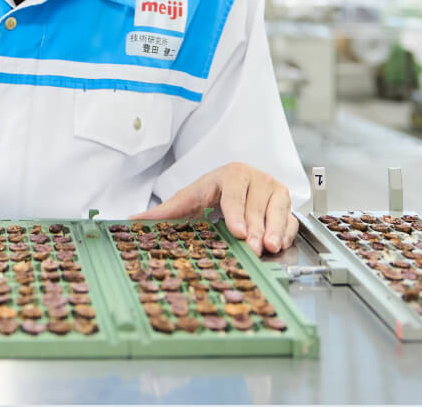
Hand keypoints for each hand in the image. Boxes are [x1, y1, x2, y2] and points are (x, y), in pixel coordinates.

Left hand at [128, 162, 297, 255]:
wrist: (233, 186)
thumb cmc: (209, 194)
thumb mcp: (186, 201)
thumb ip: (162, 212)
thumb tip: (130, 219)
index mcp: (230, 174)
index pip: (234, 192)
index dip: (236, 212)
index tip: (238, 231)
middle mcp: (255, 178)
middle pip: (257, 204)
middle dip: (256, 227)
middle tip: (254, 246)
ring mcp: (273, 190)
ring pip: (278, 209)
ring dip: (275, 229)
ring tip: (270, 247)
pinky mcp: (286, 204)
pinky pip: (291, 218)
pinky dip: (287, 232)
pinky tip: (280, 245)